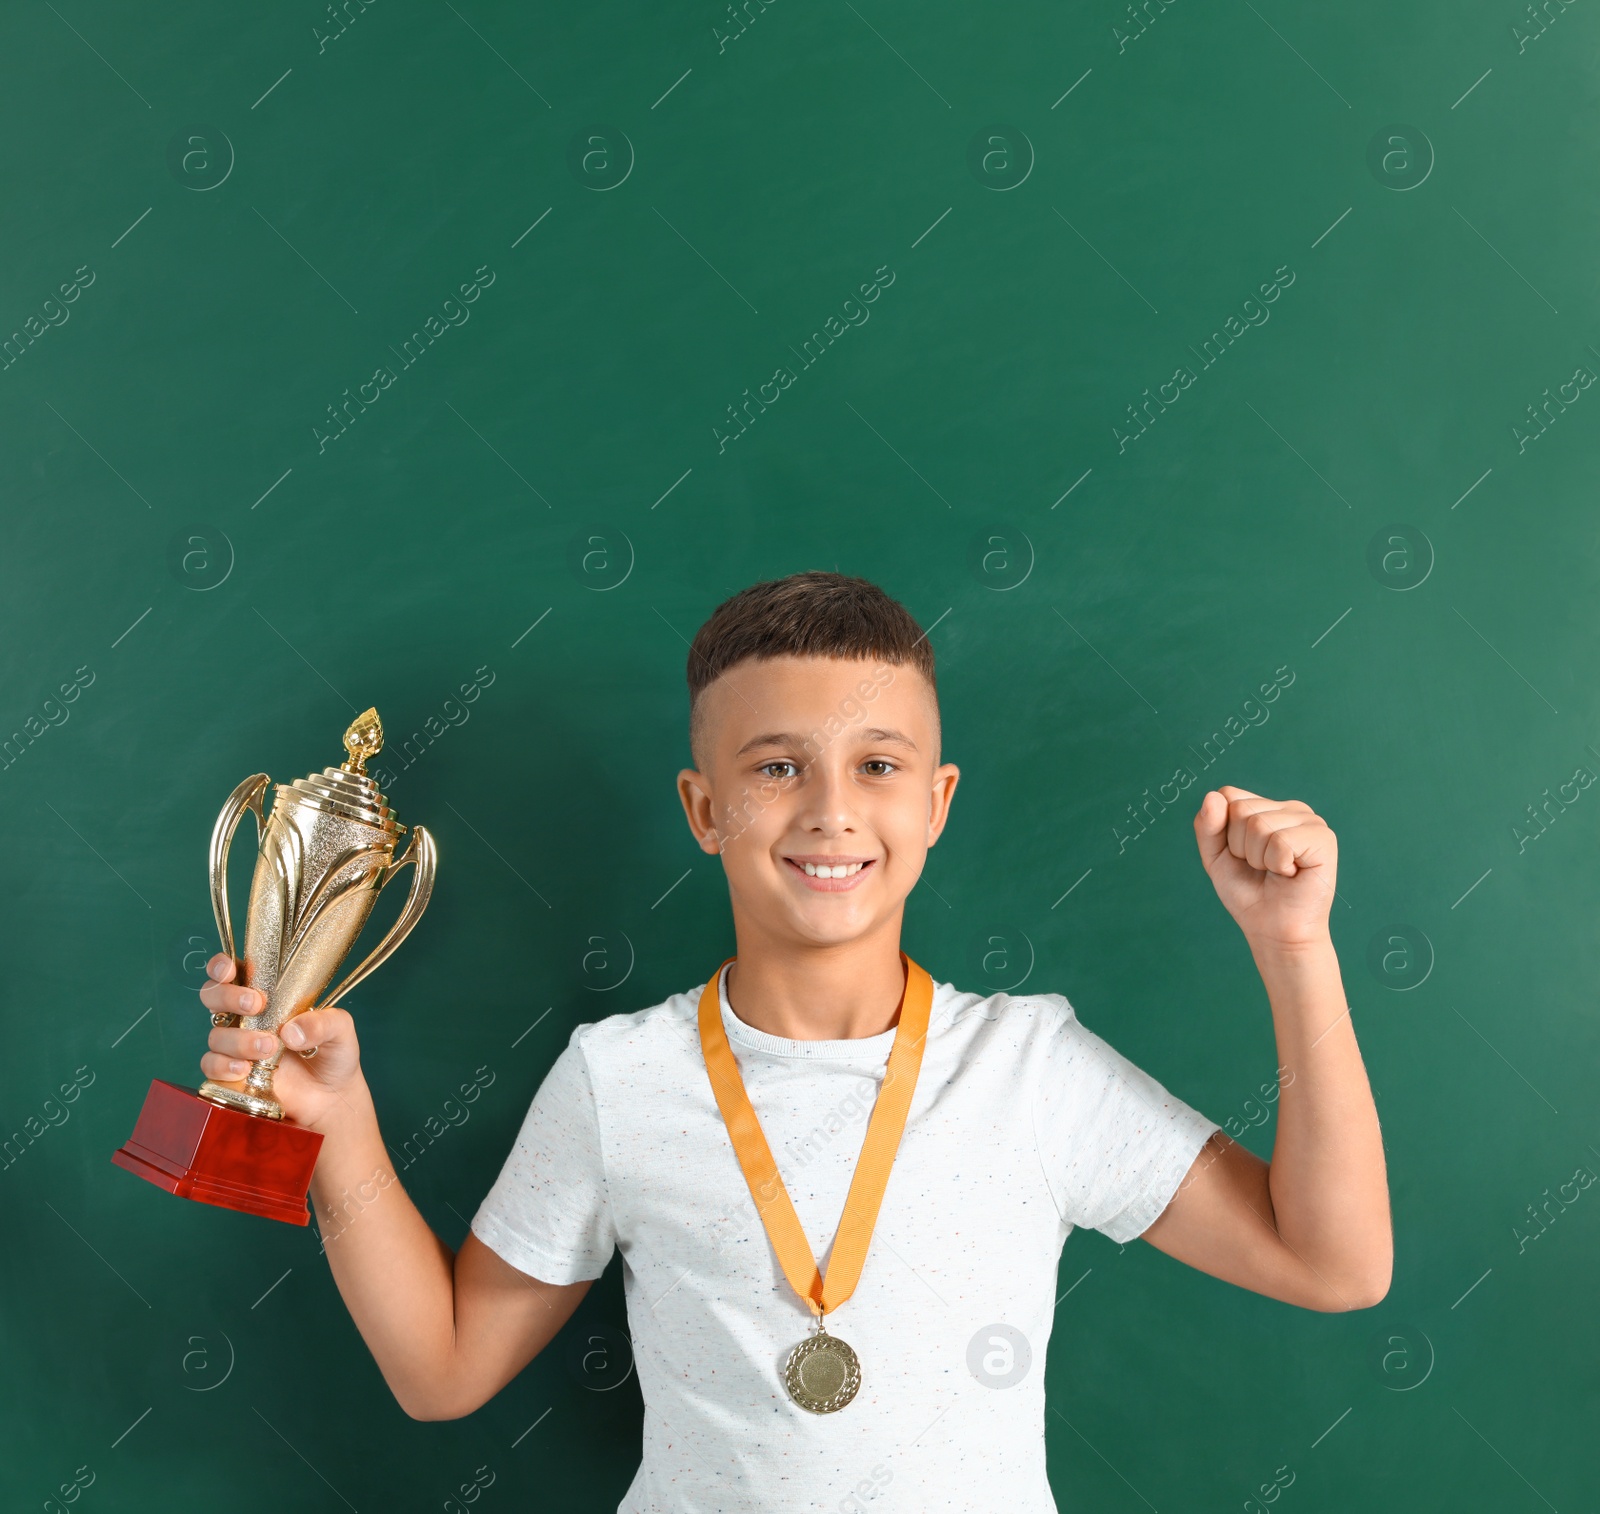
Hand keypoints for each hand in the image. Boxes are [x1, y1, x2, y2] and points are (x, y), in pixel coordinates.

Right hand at [198, 953, 370, 1133]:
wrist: (331, 1097)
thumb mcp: (340, 1030)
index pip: (235, 971)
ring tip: (269, 1048)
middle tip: (257, 1005)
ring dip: (239, 1039)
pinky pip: (211, 1065)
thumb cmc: (333, 1054)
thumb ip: (323, 1023)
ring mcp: (235, 1046)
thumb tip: (290, 1031)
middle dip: (228, 996)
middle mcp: (246, 1018)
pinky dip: (224, 1065)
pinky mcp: (230, 1074)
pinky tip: (245, 1069)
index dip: (223, 966)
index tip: (231, 969)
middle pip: (213, 996)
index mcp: (269, 996)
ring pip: (216, 1034)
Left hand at [1193, 786, 1335, 951]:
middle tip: (1261, 868)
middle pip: (1241, 809)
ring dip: (1258, 858)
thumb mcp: (1215, 856)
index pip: (1228, 795)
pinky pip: (1281, 841)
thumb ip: (1207, 825)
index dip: (1224, 832)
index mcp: (1267, 806)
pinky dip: (1277, 864)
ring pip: (1259, 824)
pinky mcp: (1323, 838)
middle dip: (1240, 847)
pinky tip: (1291, 873)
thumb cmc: (1248, 892)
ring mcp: (1310, 821)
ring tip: (1276, 871)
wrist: (1272, 929)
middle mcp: (1291, 808)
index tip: (1241, 855)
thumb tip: (1213, 796)